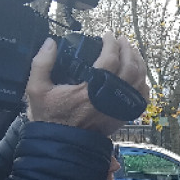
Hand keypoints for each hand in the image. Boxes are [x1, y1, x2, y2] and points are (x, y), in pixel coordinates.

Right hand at [26, 32, 148, 135]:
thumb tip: (50, 43)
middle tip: (122, 40)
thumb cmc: (51, 118)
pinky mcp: (123, 116)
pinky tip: (138, 75)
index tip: (107, 35)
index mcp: (90, 89)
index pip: (110, 59)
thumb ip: (42, 64)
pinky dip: (143, 83)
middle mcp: (109, 98)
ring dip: (138, 63)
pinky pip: (141, 97)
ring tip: (132, 52)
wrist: (63, 144)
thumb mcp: (36, 89)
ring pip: (139, 80)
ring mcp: (119, 108)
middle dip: (128, 49)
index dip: (111, 43)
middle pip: (130, 67)